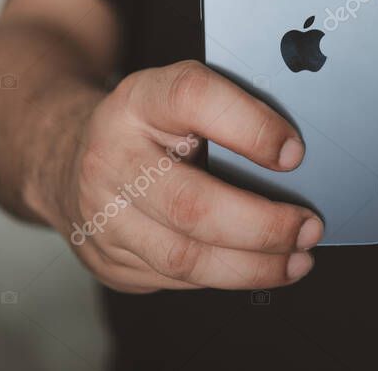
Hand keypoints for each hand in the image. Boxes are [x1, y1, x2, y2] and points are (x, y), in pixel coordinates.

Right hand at [40, 60, 322, 292]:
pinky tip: (255, 267)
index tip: (294, 154)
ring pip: (185, 258)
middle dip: (263, 226)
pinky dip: (225, 276)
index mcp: (139, 101)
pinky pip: (176, 280)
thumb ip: (230, 112)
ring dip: (253, 267)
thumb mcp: (179, 97)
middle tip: (309, 228)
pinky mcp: (106, 259)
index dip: (250, 127)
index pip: (193, 99)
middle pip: (192, 204)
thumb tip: (295, 157)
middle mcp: (112, 157)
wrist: (68, 156)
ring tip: (297, 260)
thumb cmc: (148, 125)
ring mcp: (102, 215)